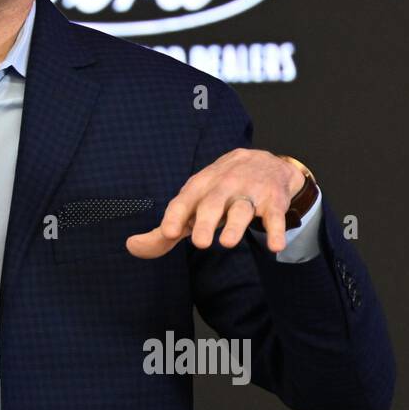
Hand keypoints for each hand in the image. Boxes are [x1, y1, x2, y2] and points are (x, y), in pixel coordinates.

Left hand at [126, 148, 305, 258]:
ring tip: (227, 243)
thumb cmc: (218, 191)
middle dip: (205, 222)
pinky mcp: (273, 202)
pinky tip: (275, 246)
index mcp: (197, 189)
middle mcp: (221, 189)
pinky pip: (275, 217)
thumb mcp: (191, 205)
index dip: (174, 216)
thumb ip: (164, 231)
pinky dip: (276, 231)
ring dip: (235, 226)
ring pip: (241, 210)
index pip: (182, 202)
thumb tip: (132, 247)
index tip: (168, 232)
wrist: (264, 162)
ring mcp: (248, 195)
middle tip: (199, 242)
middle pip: (211, 205)